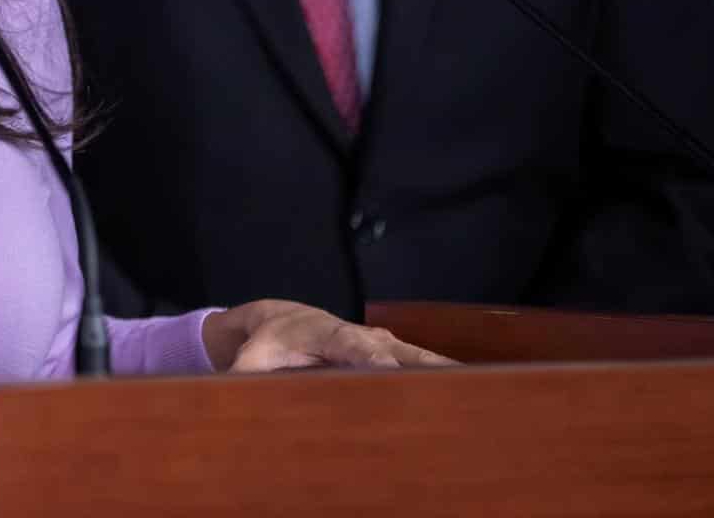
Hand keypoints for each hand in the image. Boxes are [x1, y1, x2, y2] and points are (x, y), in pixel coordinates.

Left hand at [201, 299, 454, 372]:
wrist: (281, 319)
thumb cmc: (266, 342)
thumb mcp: (250, 359)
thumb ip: (244, 376)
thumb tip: (230, 393)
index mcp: (328, 333)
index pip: (354, 345)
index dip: (374, 358)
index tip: (393, 370)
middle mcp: (362, 335)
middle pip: (397, 350)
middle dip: (425, 365)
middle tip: (456, 383)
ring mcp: (381, 343)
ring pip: (417, 357)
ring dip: (446, 373)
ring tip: (483, 390)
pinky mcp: (392, 354)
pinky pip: (421, 367)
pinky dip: (445, 378)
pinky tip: (475, 395)